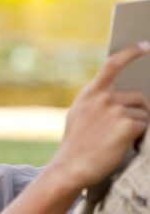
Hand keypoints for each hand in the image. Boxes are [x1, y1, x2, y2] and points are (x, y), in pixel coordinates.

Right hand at [50, 42, 149, 188]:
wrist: (70, 168)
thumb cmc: (75, 147)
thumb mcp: (77, 117)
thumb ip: (94, 103)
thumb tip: (117, 99)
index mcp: (89, 94)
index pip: (111, 65)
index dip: (131, 53)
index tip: (145, 45)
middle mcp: (102, 98)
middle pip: (138, 97)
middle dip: (137, 113)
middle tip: (123, 132)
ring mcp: (114, 110)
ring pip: (143, 114)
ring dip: (138, 127)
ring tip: (118, 141)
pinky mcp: (126, 124)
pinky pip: (145, 126)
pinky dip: (139, 138)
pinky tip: (125, 146)